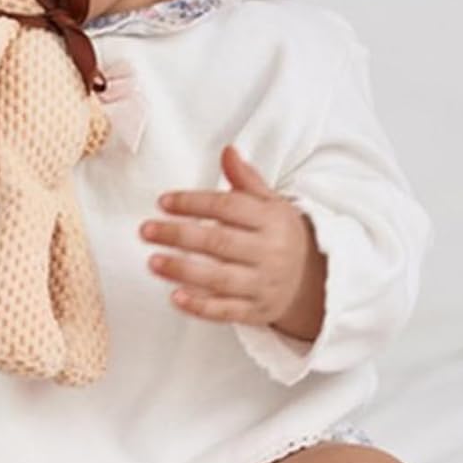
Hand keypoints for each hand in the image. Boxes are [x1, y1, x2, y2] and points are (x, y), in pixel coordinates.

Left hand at [140, 145, 327, 340]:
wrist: (316, 281)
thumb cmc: (282, 236)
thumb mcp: (272, 204)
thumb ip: (246, 180)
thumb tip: (228, 150)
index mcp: (272, 221)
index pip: (229, 208)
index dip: (194, 203)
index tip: (163, 202)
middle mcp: (270, 253)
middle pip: (219, 243)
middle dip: (179, 236)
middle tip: (146, 231)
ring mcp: (263, 284)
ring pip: (219, 278)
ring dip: (182, 271)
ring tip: (153, 262)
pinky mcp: (256, 311)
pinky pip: (226, 311)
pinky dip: (200, 307)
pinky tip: (176, 297)